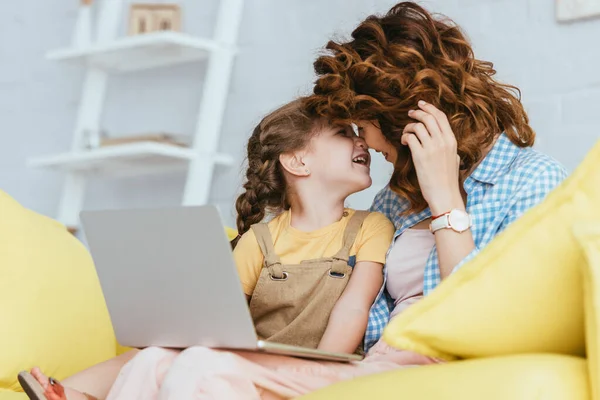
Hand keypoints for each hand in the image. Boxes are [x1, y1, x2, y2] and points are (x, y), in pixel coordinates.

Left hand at [402, 100, 463, 214]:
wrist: (444, 195)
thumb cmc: (448, 181)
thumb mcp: (455, 160)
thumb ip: (450, 149)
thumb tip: (447, 144)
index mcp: (452, 141)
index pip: (441, 117)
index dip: (430, 108)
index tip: (421, 104)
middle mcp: (443, 142)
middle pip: (429, 117)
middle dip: (417, 112)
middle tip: (410, 113)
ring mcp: (432, 148)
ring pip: (418, 126)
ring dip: (408, 126)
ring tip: (406, 133)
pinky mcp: (420, 156)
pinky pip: (410, 137)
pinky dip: (405, 136)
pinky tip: (404, 142)